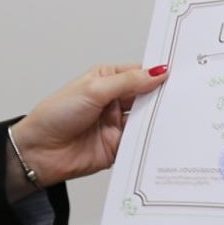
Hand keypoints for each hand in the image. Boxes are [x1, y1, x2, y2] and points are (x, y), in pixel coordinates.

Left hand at [9, 63, 166, 187]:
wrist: (37, 152)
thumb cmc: (55, 115)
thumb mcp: (94, 90)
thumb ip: (128, 82)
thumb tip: (158, 72)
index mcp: (107, 80)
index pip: (140, 73)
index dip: (159, 73)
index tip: (181, 74)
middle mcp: (113, 101)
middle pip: (147, 98)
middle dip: (163, 98)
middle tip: (186, 97)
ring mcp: (116, 125)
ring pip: (146, 121)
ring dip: (158, 121)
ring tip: (180, 118)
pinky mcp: (118, 148)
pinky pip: (140, 144)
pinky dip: (151, 143)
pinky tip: (164, 140)